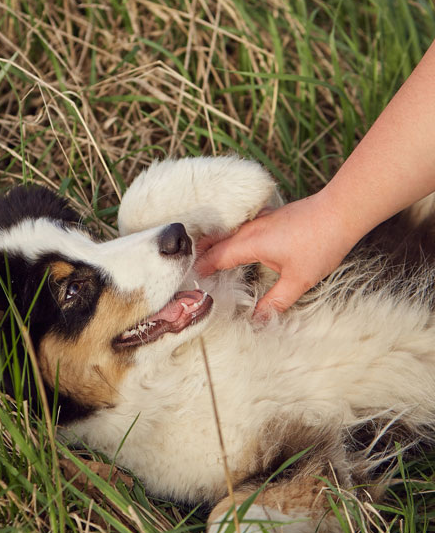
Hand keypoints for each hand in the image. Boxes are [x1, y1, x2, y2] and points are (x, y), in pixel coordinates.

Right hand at [194, 192, 360, 318]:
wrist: (342, 211)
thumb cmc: (320, 244)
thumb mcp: (298, 280)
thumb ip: (275, 302)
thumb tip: (258, 320)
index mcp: (249, 243)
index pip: (214, 257)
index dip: (200, 270)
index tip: (190, 282)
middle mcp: (249, 229)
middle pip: (214, 241)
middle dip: (200, 256)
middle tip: (190, 271)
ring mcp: (259, 219)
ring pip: (227, 233)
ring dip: (215, 245)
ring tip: (206, 260)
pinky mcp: (270, 216)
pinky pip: (241, 228)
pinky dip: (231, 238)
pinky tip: (236, 246)